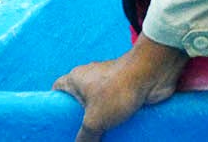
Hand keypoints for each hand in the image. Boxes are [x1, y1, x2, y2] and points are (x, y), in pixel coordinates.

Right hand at [52, 36, 187, 141]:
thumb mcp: (95, 120)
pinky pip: (116, 108)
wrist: (153, 73)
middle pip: (79, 103)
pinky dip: (116, 121)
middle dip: (80, 121)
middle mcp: (91, 79)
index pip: (57, 90)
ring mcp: (110, 84)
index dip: (54, 105)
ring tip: (97, 140)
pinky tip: (115, 135)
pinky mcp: (126, 90)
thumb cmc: (118, 90)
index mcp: (76, 79)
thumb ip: (85, 137)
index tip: (56, 124)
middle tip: (79, 138)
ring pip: (99, 107)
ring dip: (100, 123)